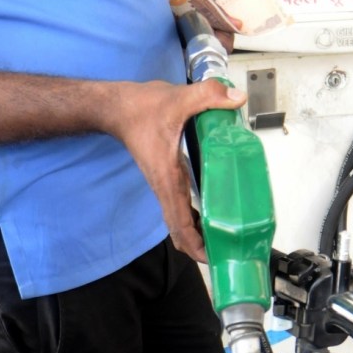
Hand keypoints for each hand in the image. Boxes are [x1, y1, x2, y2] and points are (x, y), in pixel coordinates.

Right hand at [105, 79, 246, 261]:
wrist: (117, 108)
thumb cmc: (140, 109)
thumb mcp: (177, 98)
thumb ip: (207, 96)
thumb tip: (236, 98)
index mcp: (168, 180)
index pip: (180, 224)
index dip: (196, 245)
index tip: (213, 257)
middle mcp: (165, 189)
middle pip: (180, 233)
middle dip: (200, 249)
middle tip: (226, 254)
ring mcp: (165, 187)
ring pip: (179, 224)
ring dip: (198, 237)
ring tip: (223, 243)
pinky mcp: (167, 181)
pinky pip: (180, 210)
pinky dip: (194, 221)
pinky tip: (211, 218)